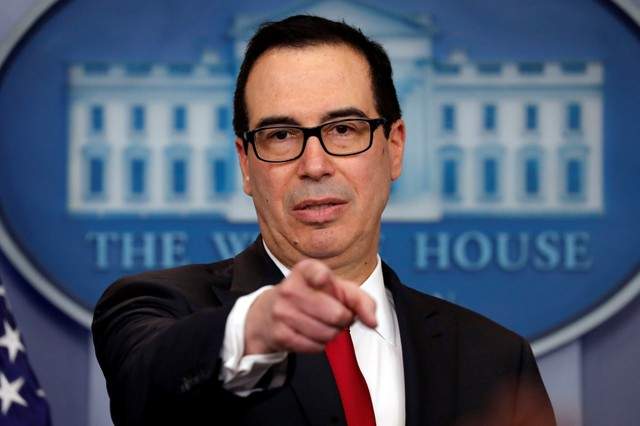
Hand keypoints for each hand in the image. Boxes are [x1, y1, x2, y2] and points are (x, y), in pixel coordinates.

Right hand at [244, 259, 376, 353]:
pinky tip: (312, 334)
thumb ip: (360, 300)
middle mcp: (290, 288)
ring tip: (324, 324)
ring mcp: (282, 312)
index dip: (323, 279)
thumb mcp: (335, 289)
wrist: (268, 315)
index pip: (317, 273)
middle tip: (337, 315)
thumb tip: (373, 321)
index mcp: (305, 270)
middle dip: (344, 319)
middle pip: (336, 314)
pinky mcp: (280, 334)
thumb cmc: (310, 298)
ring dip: (333, 333)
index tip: (323, 281)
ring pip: (327, 333)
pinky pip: (315, 346)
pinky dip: (320, 344)